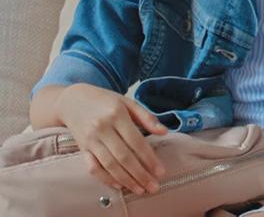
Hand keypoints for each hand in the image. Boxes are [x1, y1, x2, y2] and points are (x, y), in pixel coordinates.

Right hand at [54, 83, 168, 194]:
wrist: (72, 100)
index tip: (160, 171)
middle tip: (153, 186)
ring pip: (109, 165)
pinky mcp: (82, 149)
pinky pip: (93, 167)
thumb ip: (146, 117)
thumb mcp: (128, 102)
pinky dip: (105, 178)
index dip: (149, 158)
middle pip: (123, 157)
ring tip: (140, 189)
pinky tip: (118, 185)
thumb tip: (164, 132)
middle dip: (140, 174)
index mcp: (117, 115)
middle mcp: (102, 129)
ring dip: (126, 180)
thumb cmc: (105, 101)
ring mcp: (90, 140)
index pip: (136, 142)